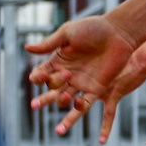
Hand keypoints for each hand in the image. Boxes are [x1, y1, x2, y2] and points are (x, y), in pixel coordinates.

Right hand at [26, 15, 140, 144]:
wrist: (119, 33)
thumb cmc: (93, 28)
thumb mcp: (69, 33)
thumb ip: (49, 43)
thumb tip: (26, 48)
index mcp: (59, 60)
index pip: (42, 74)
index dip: (38, 78)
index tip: (38, 77)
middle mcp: (68, 74)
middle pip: (51, 89)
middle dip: (44, 96)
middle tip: (36, 105)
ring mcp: (82, 83)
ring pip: (65, 100)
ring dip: (60, 104)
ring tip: (62, 106)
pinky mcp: (96, 89)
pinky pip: (86, 105)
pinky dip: (78, 114)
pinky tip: (74, 117)